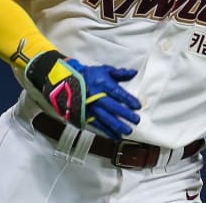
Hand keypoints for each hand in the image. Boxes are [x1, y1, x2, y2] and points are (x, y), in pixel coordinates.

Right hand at [23, 50, 141, 139]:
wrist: (68, 81)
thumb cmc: (89, 75)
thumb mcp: (104, 70)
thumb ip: (120, 73)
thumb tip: (133, 72)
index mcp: (103, 84)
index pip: (118, 93)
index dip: (129, 100)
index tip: (138, 106)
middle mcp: (97, 97)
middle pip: (113, 108)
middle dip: (125, 115)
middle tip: (136, 120)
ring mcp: (91, 107)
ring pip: (106, 118)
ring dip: (117, 126)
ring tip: (127, 131)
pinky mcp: (86, 115)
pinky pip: (98, 125)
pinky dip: (107, 131)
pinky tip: (115, 136)